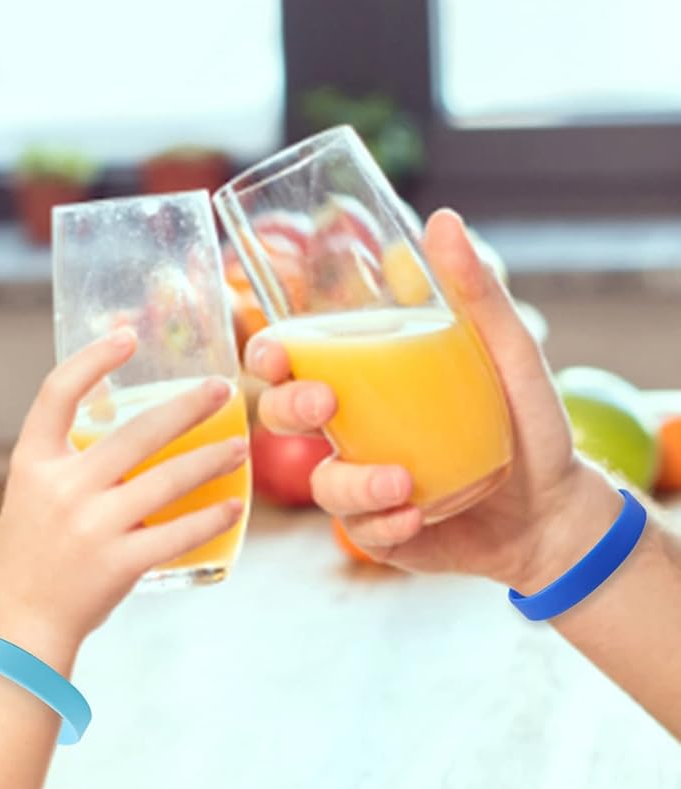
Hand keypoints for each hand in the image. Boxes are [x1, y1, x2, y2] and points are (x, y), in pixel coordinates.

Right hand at [0, 330, 246, 665]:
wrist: (18, 624)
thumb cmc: (34, 554)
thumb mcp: (35, 494)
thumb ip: (71, 460)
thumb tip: (128, 420)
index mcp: (33, 462)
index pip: (57, 392)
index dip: (93, 359)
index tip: (128, 336)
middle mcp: (61, 488)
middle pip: (137, 432)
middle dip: (189, 406)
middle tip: (223, 389)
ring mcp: (90, 527)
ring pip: (168, 480)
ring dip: (212, 459)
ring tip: (240, 447)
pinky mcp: (118, 564)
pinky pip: (177, 533)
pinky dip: (210, 517)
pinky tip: (233, 506)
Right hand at [246, 208, 621, 591]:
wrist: (555, 509)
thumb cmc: (527, 424)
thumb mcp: (510, 353)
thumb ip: (477, 293)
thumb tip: (442, 219)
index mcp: (367, 386)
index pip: (296, 365)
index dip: (268, 357)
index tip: (277, 353)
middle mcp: (353, 433)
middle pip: (282, 419)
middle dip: (288, 410)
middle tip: (325, 405)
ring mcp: (363, 486)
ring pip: (322, 484)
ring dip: (350, 482)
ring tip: (401, 481)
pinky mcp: (380, 533)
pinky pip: (359, 531)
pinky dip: (382, 523)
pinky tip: (418, 515)